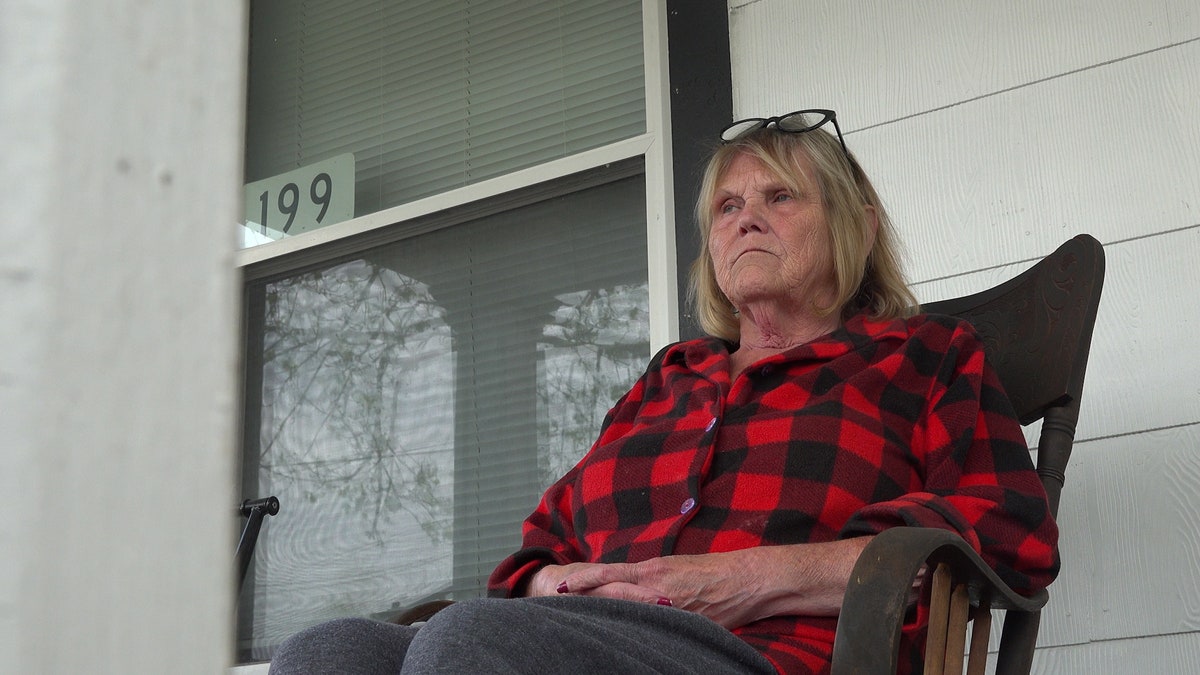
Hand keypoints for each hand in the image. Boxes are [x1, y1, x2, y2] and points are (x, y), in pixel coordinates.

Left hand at [553, 539, 873, 629]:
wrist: (748, 577)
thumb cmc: (713, 573)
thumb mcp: (677, 569)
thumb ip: (651, 579)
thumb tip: (627, 587)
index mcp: (652, 568)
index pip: (608, 573)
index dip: (582, 580)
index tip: (561, 586)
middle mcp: (653, 581)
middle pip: (607, 588)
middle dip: (581, 596)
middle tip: (555, 602)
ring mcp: (665, 598)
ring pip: (622, 604)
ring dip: (598, 608)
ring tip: (573, 615)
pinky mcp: (679, 613)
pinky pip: (648, 617)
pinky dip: (629, 620)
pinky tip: (614, 630)